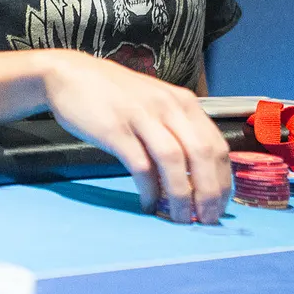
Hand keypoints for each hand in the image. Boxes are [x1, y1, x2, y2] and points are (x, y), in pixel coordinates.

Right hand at [41, 51, 229, 222]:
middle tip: (207, 220)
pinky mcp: (115, 129)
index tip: (220, 206)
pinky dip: (149, 189)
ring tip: (181, 218)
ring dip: (181, 195)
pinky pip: (140, 165)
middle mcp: (168, 107)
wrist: (71, 74)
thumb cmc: (116, 94)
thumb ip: (177, 130)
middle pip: (201, 154)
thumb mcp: (156, 103)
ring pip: (173, 161)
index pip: (217, 145)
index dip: (223, 180)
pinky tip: (149, 203)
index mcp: (184, 102)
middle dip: (209, 192)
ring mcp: (141, 116)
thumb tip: (195, 175)